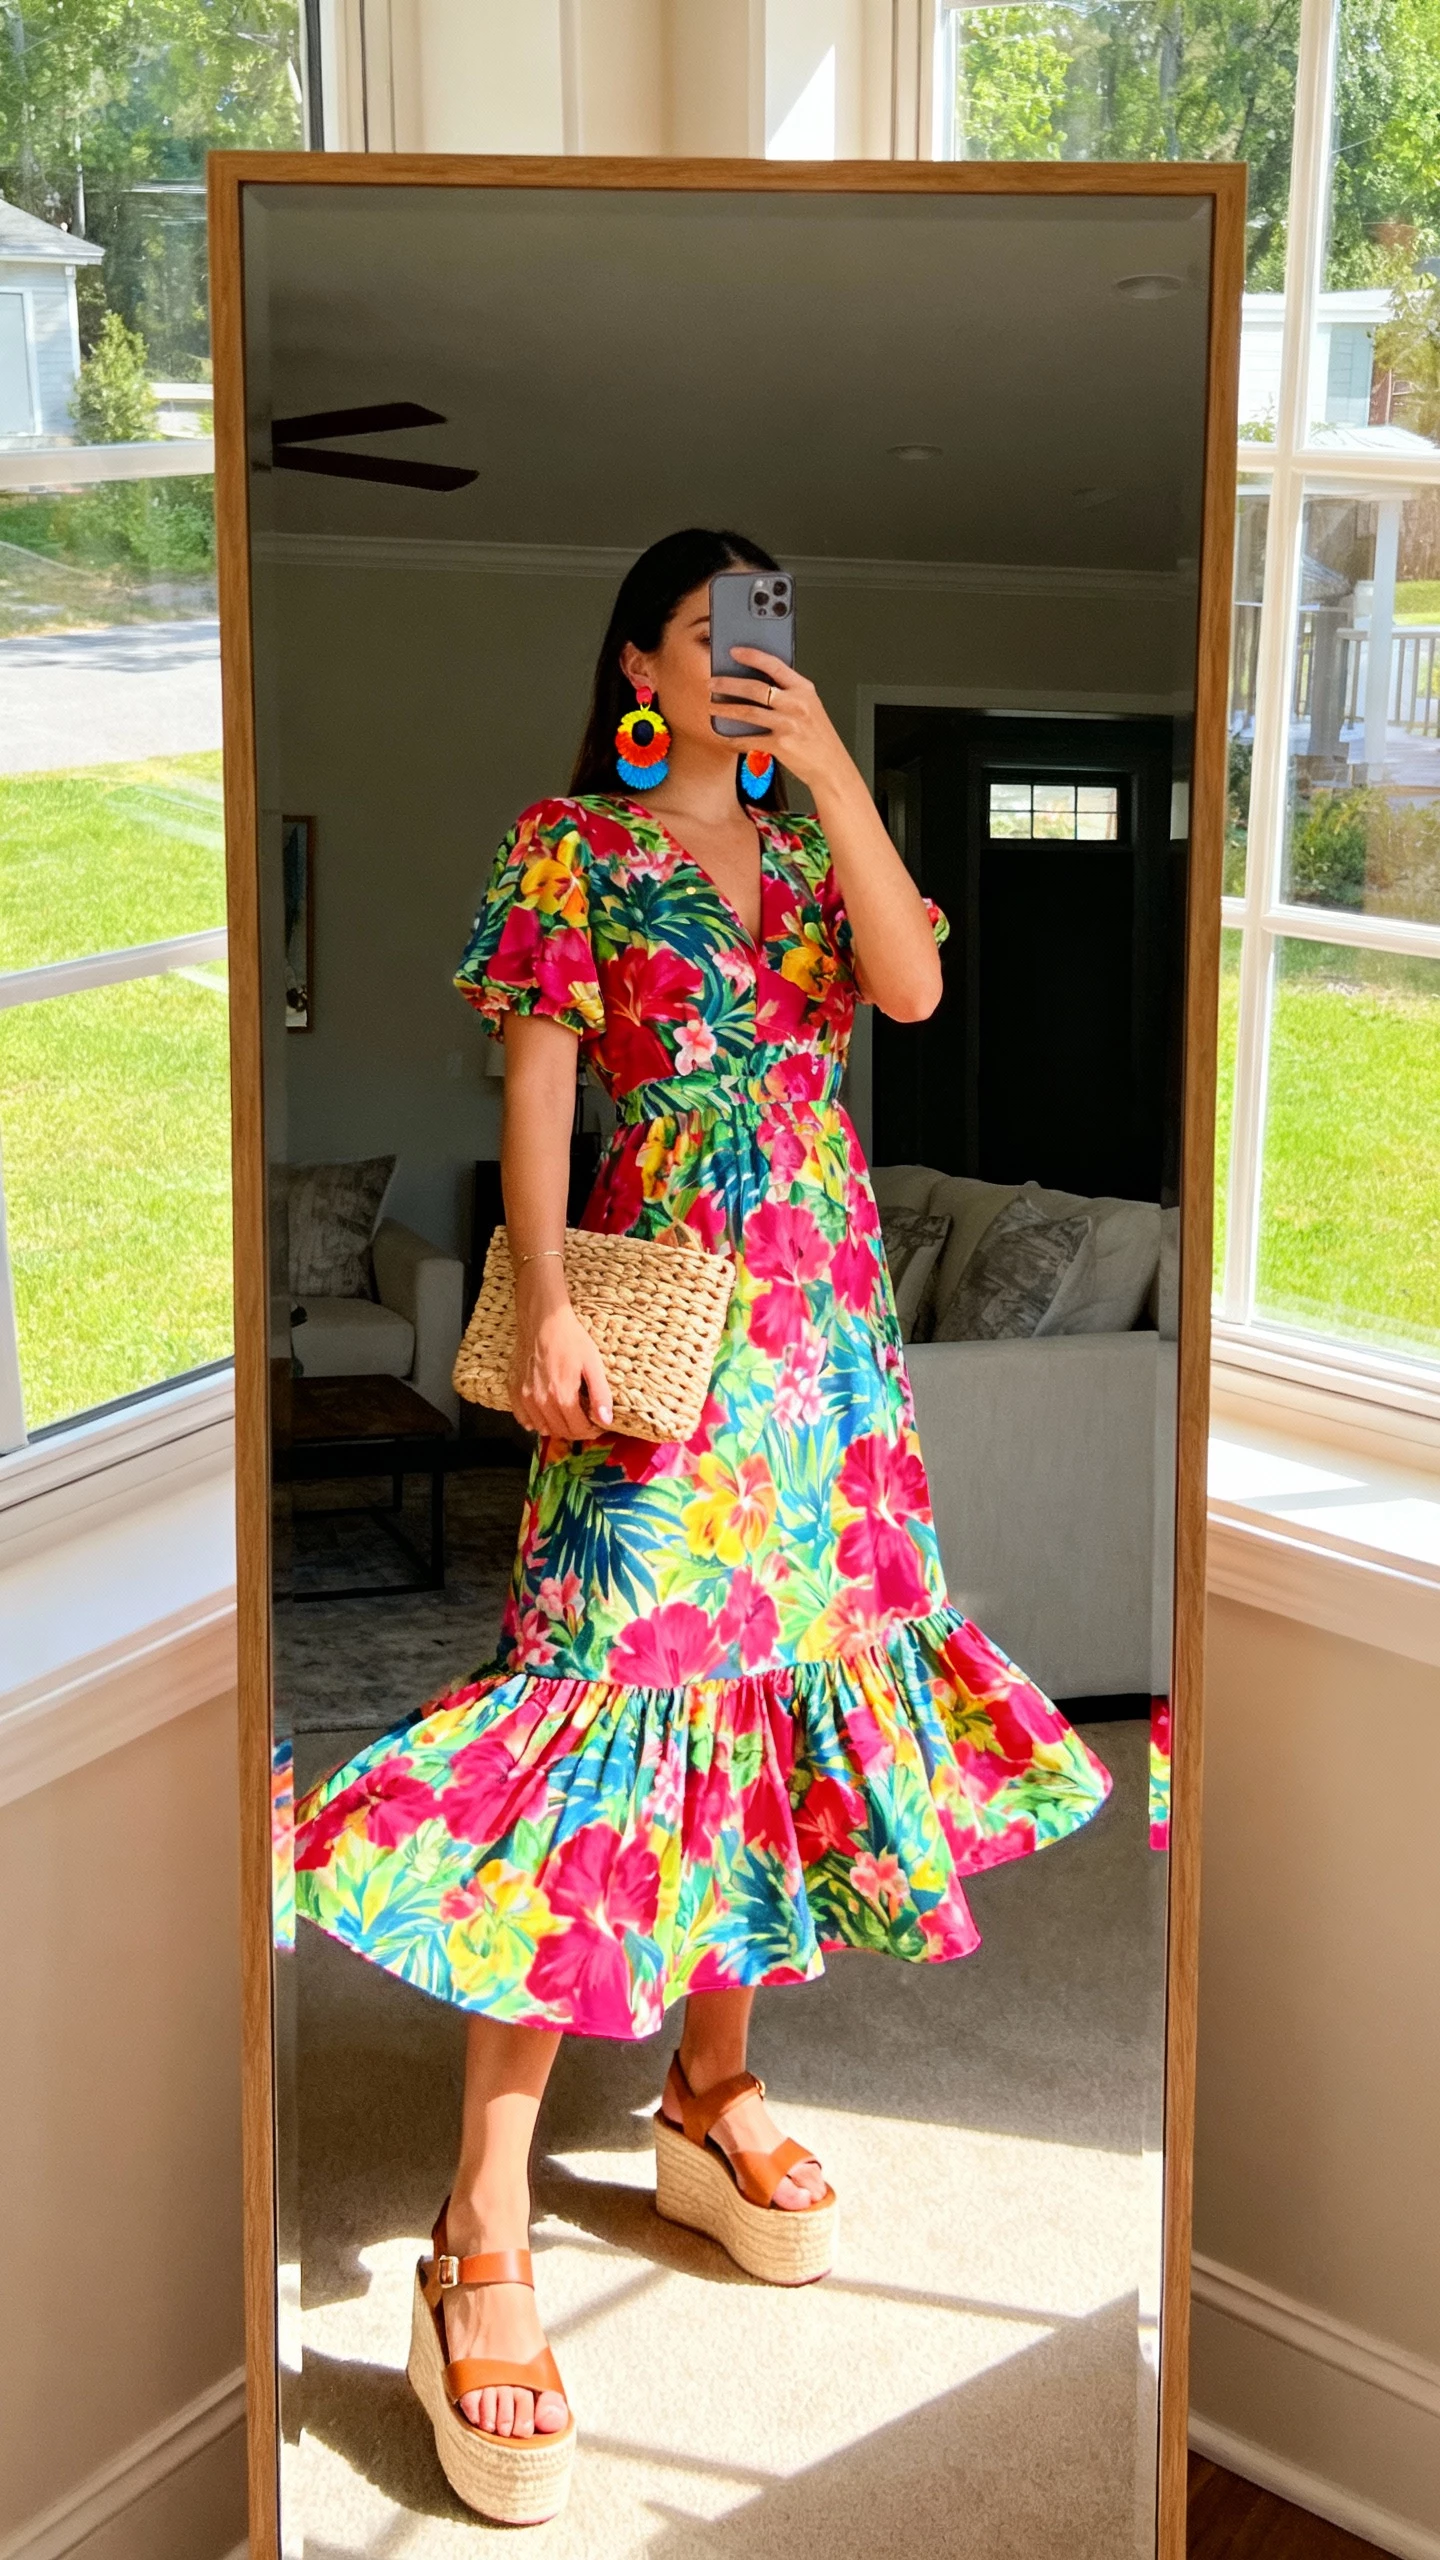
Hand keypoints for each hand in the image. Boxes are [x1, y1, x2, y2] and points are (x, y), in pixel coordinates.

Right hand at [510, 1280, 612, 1439]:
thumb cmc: (571, 1340)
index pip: (578, 1429)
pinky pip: (523, 1418)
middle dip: (576, 1430)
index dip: (591, 1431)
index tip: (598, 1425)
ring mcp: (524, 1396)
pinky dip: (535, 1421)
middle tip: (585, 1419)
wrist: (543, 1321)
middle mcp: (540, 1400)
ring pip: (542, 1428)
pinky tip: (545, 1413)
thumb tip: (606, 1421)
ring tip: (568, 1414)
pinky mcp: (514, 1390)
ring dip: (557, 1427)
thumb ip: (600, 1394)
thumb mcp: (593, 1364)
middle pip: (561, 1431)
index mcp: (562, 1395)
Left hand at [710, 647, 852, 795]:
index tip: (734, 652)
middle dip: (728, 684)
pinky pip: (749, 739)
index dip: (752, 656)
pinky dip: (733, 738)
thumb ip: (790, 693)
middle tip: (712, 683)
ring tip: (712, 707)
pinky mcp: (781, 745)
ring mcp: (788, 725)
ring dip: (726, 709)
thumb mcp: (810, 706)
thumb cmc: (819, 737)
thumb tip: (759, 684)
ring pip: (748, 712)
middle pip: (755, 688)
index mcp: (804, 689)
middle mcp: (796, 704)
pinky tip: (723, 736)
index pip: (774, 665)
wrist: (831, 766)